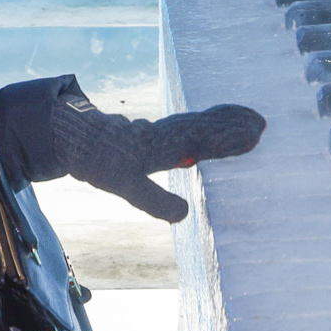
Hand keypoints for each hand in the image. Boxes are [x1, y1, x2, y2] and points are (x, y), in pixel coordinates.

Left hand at [40, 84, 265, 223]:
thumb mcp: (125, 186)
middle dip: (232, 123)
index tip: (257, 131)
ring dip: (221, 120)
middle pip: (206, 126)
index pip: (206, 139)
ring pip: (197, 123)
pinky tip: (207, 129)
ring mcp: (160, 131)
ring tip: (246, 117)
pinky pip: (186, 125)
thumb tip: (185, 213)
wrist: (70, 137)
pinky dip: (204, 124)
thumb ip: (155, 200)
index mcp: (165, 144)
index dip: (231, 137)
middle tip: (261, 122)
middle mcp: (166, 134)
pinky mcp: (152, 133)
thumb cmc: (98, 161)